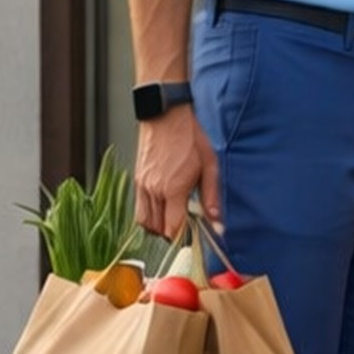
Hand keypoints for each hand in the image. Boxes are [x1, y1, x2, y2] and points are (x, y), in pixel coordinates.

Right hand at [134, 108, 219, 240]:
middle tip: (185, 226)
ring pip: (145, 222)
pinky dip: (148, 215)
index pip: (173, 228)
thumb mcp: (209, 164)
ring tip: (172, 218)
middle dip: (171, 233)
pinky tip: (162, 207)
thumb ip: (212, 196)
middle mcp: (154, 190)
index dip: (182, 237)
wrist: (165, 115)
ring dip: (158, 226)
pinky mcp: (137, 180)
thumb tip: (217, 220)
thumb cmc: (188, 136)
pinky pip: (138, 208)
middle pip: (158, 229)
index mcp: (173, 188)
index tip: (192, 235)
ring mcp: (143, 185)